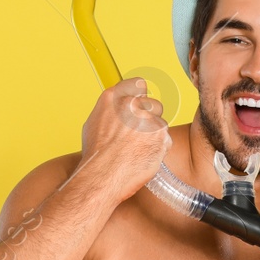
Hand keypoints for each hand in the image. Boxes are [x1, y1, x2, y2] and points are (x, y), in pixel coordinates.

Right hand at [80, 78, 170, 199]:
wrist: (103, 175)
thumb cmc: (96, 155)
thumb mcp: (94, 123)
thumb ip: (111, 111)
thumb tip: (119, 109)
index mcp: (114, 98)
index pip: (138, 85)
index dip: (141, 97)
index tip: (141, 106)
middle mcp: (132, 104)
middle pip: (153, 104)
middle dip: (150, 118)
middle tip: (139, 135)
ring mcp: (148, 118)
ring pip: (160, 124)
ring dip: (154, 135)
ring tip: (138, 150)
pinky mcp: (160, 134)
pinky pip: (165, 140)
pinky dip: (159, 149)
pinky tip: (144, 157)